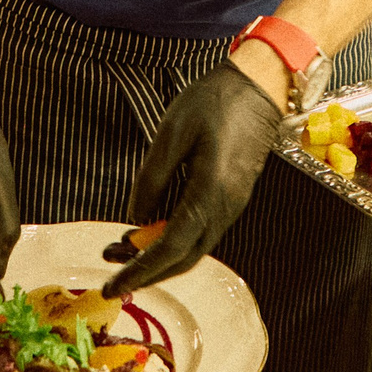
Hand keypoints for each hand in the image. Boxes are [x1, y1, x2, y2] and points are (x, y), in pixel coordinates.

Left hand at [105, 60, 281, 297]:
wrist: (260, 86)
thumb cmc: (215, 101)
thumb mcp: (172, 133)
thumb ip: (151, 178)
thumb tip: (134, 218)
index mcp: (210, 192)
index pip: (171, 247)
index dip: (140, 270)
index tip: (113, 286)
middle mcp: (226, 207)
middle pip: (184, 258)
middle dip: (146, 272)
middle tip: (111, 274)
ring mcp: (232, 205)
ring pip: (193, 248)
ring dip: (158, 257)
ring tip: (121, 249)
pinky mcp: (232, 197)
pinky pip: (200, 232)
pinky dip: (173, 241)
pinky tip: (149, 229)